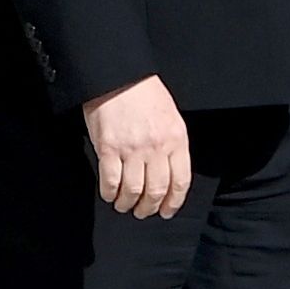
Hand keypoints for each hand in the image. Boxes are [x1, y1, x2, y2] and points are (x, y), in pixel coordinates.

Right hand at [83, 75, 191, 219]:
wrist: (119, 77)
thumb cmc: (146, 95)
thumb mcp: (171, 117)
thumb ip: (172, 145)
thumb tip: (169, 173)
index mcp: (177, 140)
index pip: (180, 181)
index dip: (173, 202)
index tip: (166, 212)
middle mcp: (157, 147)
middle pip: (156, 190)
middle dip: (149, 207)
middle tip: (142, 212)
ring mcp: (133, 149)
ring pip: (133, 190)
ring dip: (128, 203)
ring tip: (124, 205)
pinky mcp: (109, 148)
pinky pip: (110, 180)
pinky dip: (110, 193)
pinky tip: (109, 194)